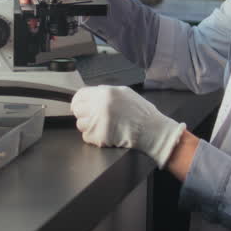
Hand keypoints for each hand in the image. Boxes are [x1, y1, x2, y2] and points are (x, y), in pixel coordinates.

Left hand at [71, 85, 186, 168]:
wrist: (152, 130)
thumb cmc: (142, 113)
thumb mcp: (125, 93)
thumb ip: (106, 92)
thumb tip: (92, 94)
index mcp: (106, 93)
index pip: (79, 95)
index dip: (78, 101)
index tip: (79, 106)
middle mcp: (100, 106)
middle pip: (77, 110)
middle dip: (84, 114)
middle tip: (94, 118)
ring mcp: (99, 122)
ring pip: (80, 124)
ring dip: (89, 126)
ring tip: (103, 126)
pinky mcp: (100, 136)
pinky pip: (86, 137)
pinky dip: (94, 138)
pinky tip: (106, 134)